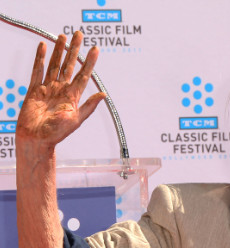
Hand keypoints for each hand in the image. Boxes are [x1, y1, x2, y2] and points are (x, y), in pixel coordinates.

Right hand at [16, 31, 104, 151]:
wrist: (36, 140)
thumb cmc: (57, 133)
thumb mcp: (76, 119)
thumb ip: (89, 106)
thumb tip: (103, 94)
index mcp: (73, 96)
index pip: (83, 75)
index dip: (89, 62)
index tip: (96, 49)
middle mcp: (61, 90)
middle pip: (69, 65)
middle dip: (74, 50)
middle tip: (79, 34)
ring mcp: (47, 89)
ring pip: (54, 65)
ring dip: (58, 50)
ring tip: (62, 36)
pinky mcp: (34, 90)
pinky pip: (37, 71)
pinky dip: (39, 59)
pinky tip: (43, 47)